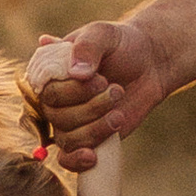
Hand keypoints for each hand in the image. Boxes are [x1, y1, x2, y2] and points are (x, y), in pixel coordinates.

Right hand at [34, 21, 171, 170]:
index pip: (46, 91)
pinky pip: (68, 158)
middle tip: (115, 89)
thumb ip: (88, 46)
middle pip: (56, 115)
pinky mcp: (85, 138)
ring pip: (67, 137)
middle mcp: (53, 98)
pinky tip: (92, 157)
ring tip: (119, 114)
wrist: (149, 63)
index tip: (101, 79)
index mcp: (49, 72)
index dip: (74, 91)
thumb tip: (77, 73)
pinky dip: (76, 161)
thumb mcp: (105, 34)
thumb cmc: (122, 44)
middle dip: (90, 107)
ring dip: (95, 128)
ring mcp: (68, 120)